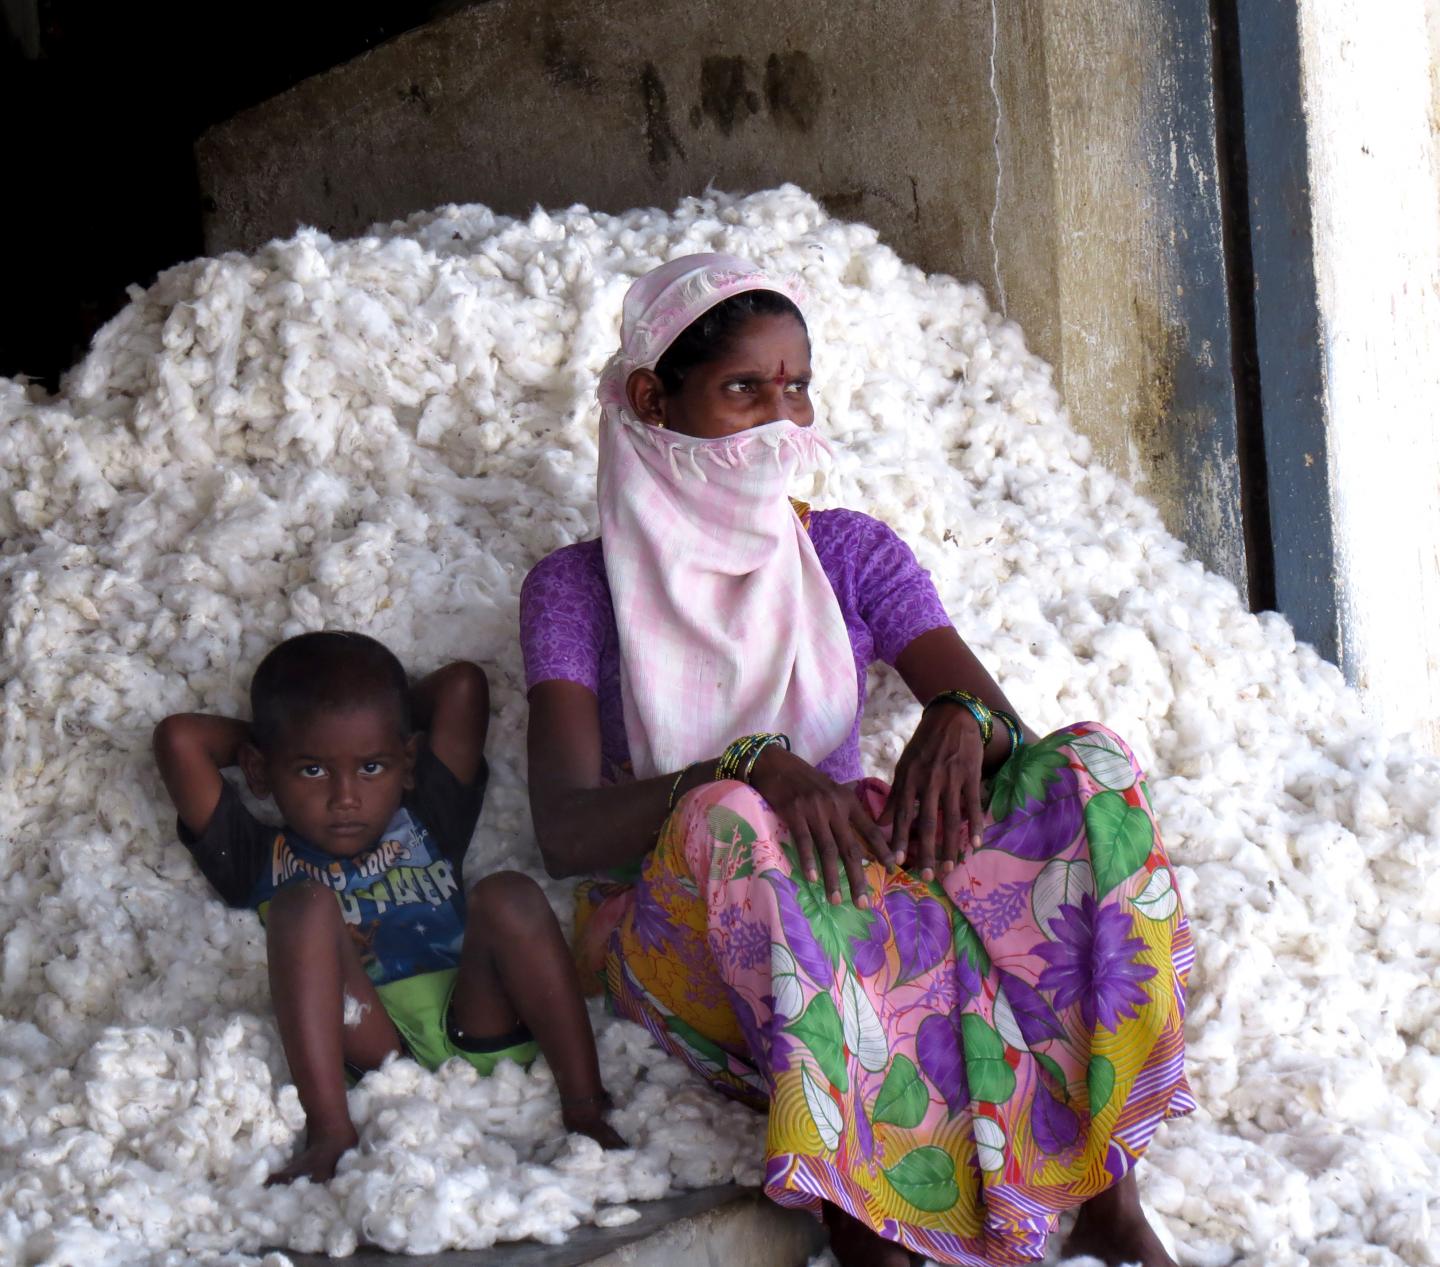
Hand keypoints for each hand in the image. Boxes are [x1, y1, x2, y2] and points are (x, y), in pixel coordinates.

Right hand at [747, 746, 895, 906]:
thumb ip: (846, 810)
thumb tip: (863, 839)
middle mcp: (835, 806)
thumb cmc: (805, 779)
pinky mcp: (794, 813)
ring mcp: (814, 810)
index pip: (870, 829)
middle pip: (850, 847)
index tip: (893, 869)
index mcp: (848, 800)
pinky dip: (809, 862)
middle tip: (863, 902)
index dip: (882, 850)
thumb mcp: (832, 790)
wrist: (776, 763)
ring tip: (837, 900)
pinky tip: (813, 879)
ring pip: (828, 850)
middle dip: (858, 877)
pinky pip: (804, 842)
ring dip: (833, 878)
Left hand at [880, 701, 986, 879]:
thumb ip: (896, 795)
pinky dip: (975, 825)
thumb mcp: (905, 766)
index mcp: (910, 778)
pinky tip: (976, 844)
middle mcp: (929, 780)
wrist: (952, 717)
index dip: (901, 838)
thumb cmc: (924, 745)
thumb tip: (880, 824)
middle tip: (928, 875)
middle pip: (928, 821)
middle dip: (928, 850)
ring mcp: (952, 778)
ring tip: (951, 867)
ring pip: (951, 818)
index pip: (904, 813)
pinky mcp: (971, 776)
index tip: (897, 861)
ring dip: (951, 845)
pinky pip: (973, 805)